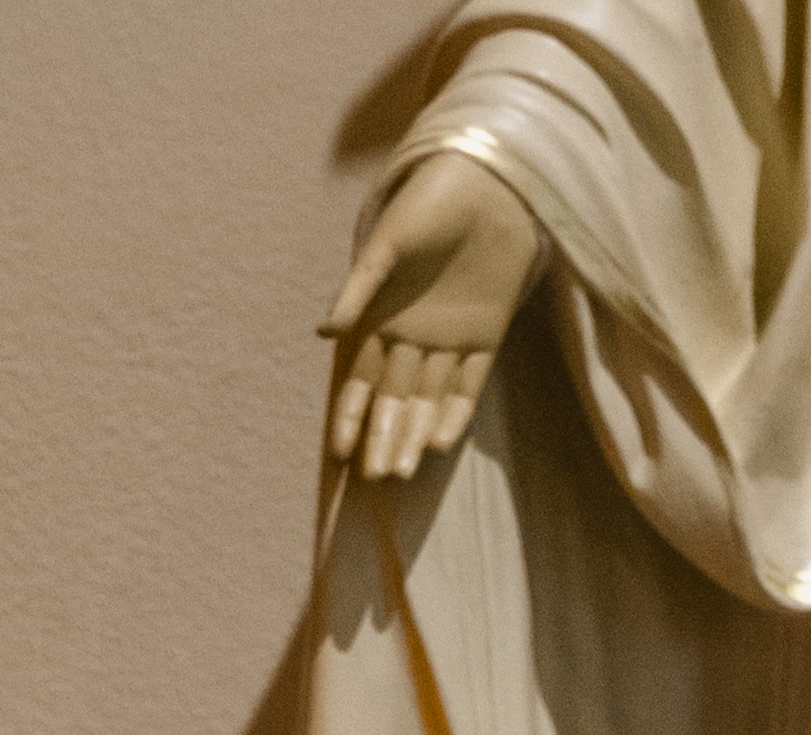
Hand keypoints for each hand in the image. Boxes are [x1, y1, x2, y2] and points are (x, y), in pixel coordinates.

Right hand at [322, 149, 545, 482]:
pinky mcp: (487, 335)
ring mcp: (451, 338)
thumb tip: (322, 333)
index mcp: (382, 315)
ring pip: (427, 400)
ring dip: (415, 435)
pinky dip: (455, 414)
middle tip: (376, 477)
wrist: (488, 181)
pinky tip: (440, 443)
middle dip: (384, 437)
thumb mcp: (387, 243)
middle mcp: (413, 335)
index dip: (351, 414)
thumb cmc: (427, 204)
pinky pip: (468, 385)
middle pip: (395, 399)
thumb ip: (359, 287)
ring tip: (403, 472)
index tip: (340, 452)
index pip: (362, 379)